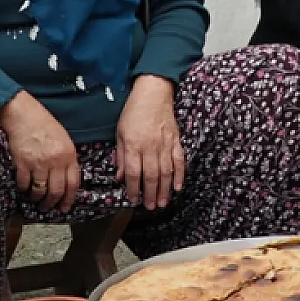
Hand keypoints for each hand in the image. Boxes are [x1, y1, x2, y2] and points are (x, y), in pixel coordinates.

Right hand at [0, 92, 80, 212]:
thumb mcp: (64, 139)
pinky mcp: (23, 163)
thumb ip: (67, 159)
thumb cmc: (44, 124)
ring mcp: (39, 162)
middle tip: (47, 208)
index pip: (73, 183)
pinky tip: (23, 189)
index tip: (64, 207)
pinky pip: (24, 184)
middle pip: (56, 191)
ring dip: (37, 199)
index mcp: (69, 155)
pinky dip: (24, 189)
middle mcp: (56, 161)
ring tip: (34, 200)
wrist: (24, 114)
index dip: (69, 199)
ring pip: (40, 191)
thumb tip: (66, 178)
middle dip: (51, 203)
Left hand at [115, 75, 184, 210]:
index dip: (134, 189)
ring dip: (165, 189)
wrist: (153, 93)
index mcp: (134, 145)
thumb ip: (121, 156)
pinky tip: (178, 187)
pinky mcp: (176, 140)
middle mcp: (150, 147)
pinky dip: (179, 175)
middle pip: (151, 176)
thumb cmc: (133, 112)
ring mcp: (165, 144)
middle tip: (150, 207)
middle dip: (151, 194)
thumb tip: (120, 177)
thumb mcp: (120, 132)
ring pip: (166, 172)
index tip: (133, 200)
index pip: (134, 173)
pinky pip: (179, 161)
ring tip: (163, 203)